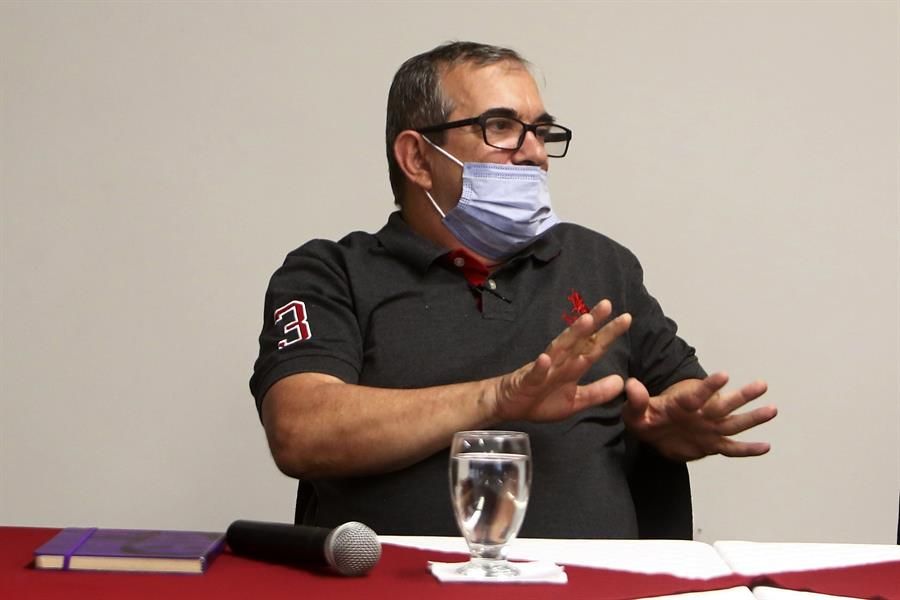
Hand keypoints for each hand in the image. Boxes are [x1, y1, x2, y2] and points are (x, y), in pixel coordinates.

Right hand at [492, 299, 631, 422]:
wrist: (509, 405)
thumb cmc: (542, 400)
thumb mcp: (576, 401)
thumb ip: (598, 392)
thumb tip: (621, 381)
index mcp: (573, 366)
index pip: (594, 347)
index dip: (609, 333)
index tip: (626, 318)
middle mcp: (560, 362)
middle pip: (579, 340)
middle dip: (593, 323)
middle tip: (607, 304)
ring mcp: (544, 369)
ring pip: (560, 349)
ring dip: (572, 335)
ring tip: (586, 321)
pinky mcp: (528, 381)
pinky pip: (535, 374)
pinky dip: (540, 366)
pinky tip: (545, 359)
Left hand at [623, 372, 776, 460]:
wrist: (652, 433)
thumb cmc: (645, 417)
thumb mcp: (635, 410)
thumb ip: (636, 399)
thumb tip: (631, 384)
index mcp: (683, 405)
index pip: (697, 395)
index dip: (709, 386)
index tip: (724, 375)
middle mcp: (701, 415)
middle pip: (724, 406)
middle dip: (742, 396)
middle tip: (762, 384)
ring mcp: (709, 430)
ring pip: (733, 424)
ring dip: (752, 418)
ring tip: (772, 409)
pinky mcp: (711, 445)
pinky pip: (732, 448)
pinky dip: (748, 449)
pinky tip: (766, 447)